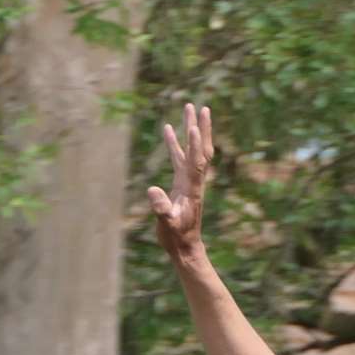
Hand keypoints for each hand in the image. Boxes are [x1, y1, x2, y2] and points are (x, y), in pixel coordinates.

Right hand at [147, 101, 215, 265]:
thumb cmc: (176, 237)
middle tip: (201, 107)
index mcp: (192, 188)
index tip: (194, 126)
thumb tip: (153, 191)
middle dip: (201, 129)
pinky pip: (179, 158)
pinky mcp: (182, 182)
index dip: (195, 145)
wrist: (185, 246)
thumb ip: (161, 209)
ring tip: (188, 109)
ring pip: (191, 150)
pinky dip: (175, 143)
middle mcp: (194, 180)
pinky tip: (168, 129)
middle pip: (201, 150)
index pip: (196, 162)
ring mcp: (189, 180)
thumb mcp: (167, 225)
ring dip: (190, 129)